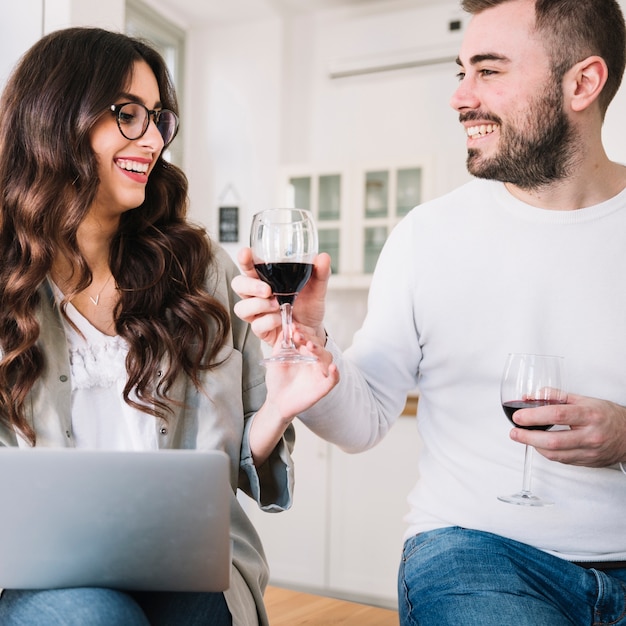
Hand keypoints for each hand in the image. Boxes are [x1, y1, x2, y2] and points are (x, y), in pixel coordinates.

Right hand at [232, 247, 330, 347]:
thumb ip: (320, 273)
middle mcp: (257, 294)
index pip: (248, 266)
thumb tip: (323, 257)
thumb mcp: (317, 288)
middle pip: (237, 285)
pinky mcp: (261, 329)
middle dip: (249, 286)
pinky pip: (256, 325)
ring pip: (241, 307)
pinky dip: (268, 321)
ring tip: (277, 305)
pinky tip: (280, 319)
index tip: (246, 254)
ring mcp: (257, 313)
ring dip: (258, 305)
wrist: (314, 330)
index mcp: (266, 278)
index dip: (244, 259)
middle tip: (268, 290)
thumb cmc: (309, 305)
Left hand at [249, 335, 338, 464]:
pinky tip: (332, 368)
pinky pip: (333, 379)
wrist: (277, 400)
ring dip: (320, 350)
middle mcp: (314, 360)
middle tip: (299, 336)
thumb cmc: (278, 379)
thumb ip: (281, 344)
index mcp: (304, 352)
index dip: (303, 331)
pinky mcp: (322, 387)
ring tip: (310, 346)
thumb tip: (285, 328)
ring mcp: (319, 372)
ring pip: (327, 358)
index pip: (309, 337)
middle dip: (309, 338)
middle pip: (318, 345)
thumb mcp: (276, 359)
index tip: (294, 327)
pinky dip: (335, 373)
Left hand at [510, 393, 625, 467]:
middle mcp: (590, 435)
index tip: (518, 416)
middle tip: (514, 432)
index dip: (534, 416)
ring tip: (523, 437)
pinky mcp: (587, 463)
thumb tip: (531, 396)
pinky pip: (562, 460)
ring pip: (555, 454)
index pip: (557, 415)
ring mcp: (589, 452)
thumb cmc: (606, 415)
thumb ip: (556, 397)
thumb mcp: (583, 399)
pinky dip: (547, 452)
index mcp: (589, 415)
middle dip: (528, 437)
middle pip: (553, 441)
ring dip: (534, 446)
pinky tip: (540, 445)